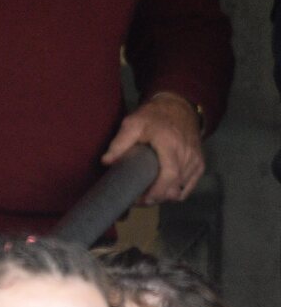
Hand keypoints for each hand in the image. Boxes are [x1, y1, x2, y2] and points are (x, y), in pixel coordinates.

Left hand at [101, 91, 203, 205]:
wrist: (180, 106)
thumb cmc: (154, 116)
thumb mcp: (133, 123)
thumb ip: (120, 142)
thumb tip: (106, 162)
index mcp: (170, 144)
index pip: (170, 175)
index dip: (156, 192)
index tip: (140, 200)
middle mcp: (186, 154)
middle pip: (174, 187)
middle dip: (155, 198)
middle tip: (137, 200)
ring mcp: (195, 160)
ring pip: (181, 190)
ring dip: (163, 197)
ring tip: (146, 195)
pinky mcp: (200, 164)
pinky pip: (189, 187)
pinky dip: (176, 193)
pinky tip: (162, 192)